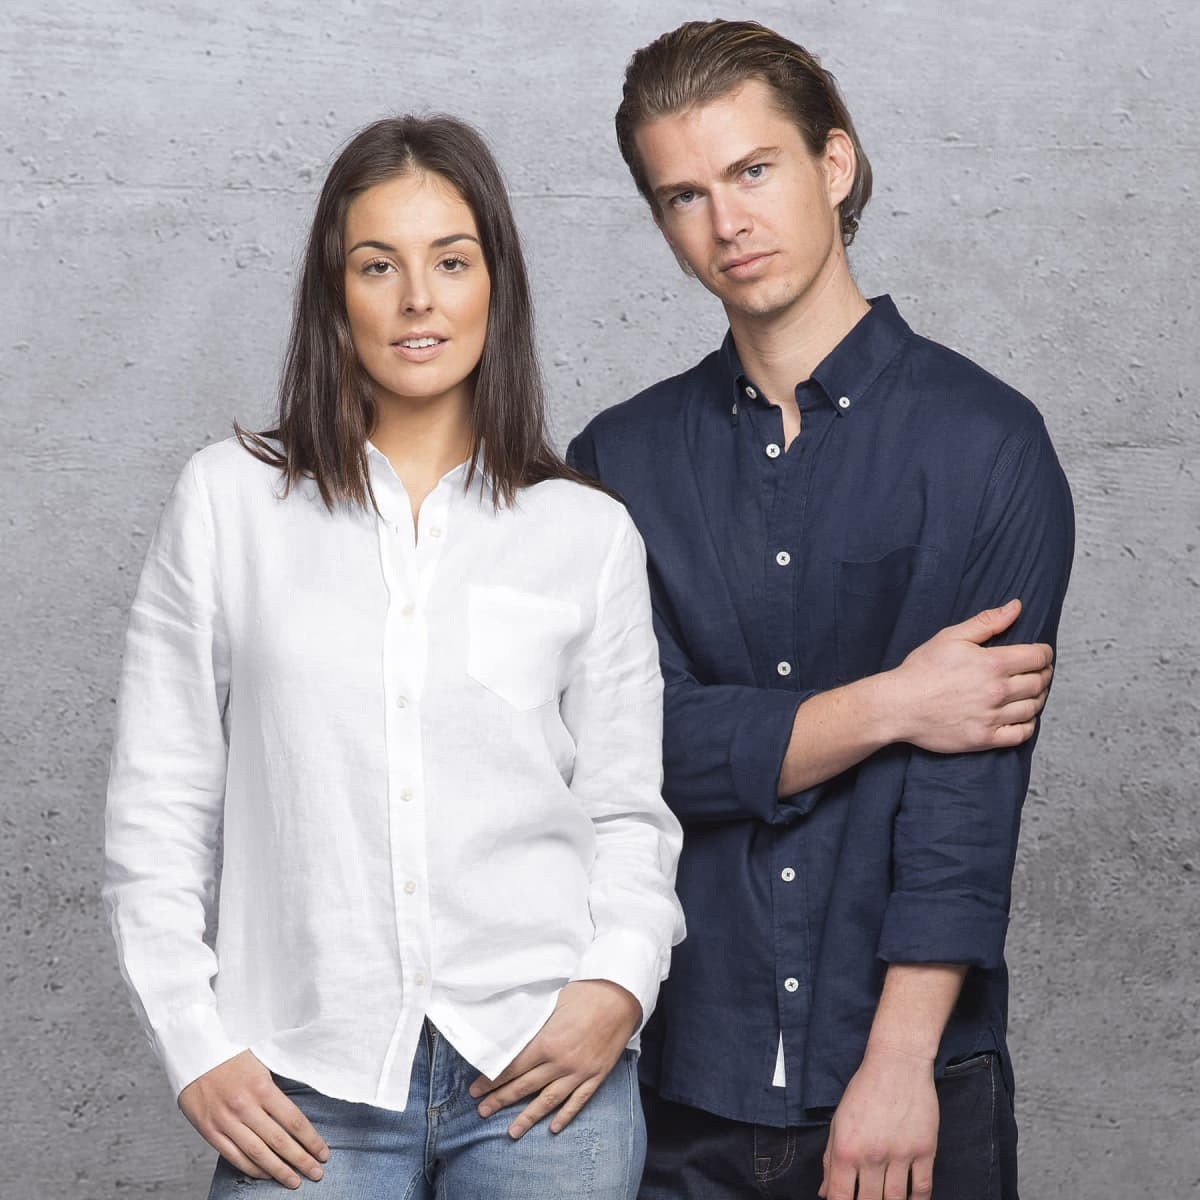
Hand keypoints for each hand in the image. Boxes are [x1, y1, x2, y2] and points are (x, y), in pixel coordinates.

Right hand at [178, 1050, 329, 1188]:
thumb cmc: (231, 1056)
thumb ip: (275, 1090)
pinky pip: (233, 1156)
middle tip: (316, 1173)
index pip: (294, 1120)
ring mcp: (226, 1120)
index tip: (323, 1152)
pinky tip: (266, 1174)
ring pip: (257, 1153)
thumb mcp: (260, 1065)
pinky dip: (251, 1168)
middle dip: (301, 1160)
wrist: (194, 1052)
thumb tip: (294, 1116)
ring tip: (294, 1181)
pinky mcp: (209, 1130)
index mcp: (262, 1087)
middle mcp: (245, 1106)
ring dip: (278, 1171)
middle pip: (279, 1141)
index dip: (311, 1140)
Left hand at [468, 979, 641, 1138]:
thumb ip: (533, 1023)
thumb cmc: (583, 994)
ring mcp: (579, 1072)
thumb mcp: (551, 1004)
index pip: (512, 1068)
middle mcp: (560, 1062)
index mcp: (546, 1043)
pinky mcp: (596, 1075)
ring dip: (528, 1117)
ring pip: (548, 1100)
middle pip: (525, 1086)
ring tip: (512, 1132)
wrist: (618, 998)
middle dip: (501, 1100)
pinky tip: (553, 1128)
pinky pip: (578, 1101)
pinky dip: (565, 1115)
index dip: (492, 1080)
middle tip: (482, 1112)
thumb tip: (510, 1032)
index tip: (476, 1090)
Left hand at [819, 1045, 938, 1199]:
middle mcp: (872, 1156)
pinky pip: (922, 1189)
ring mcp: (900, 1155)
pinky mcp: (924, 1151)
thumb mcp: (838, 1122)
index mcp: (846, 1149)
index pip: (840, 1197)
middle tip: (866, 1199)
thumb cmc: (864, 1090)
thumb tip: (825, 1192)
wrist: (897, 1064)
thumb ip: (829, 1160)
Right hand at [888, 598, 1052, 751]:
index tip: (1040, 653)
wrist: (897, 705)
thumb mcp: (950, 637)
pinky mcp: (984, 738)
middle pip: (1039, 682)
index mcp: (992, 664)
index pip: (1038, 657)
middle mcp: (997, 691)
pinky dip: (1028, 725)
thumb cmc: (921, 670)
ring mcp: (992, 717)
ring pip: (1033, 708)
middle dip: (1043, 674)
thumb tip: (1016, 607)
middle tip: (1037, 672)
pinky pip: (1021, 734)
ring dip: (1037, 698)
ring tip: (1029, 692)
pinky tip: (1021, 716)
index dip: (1044, 653)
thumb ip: (986, 622)